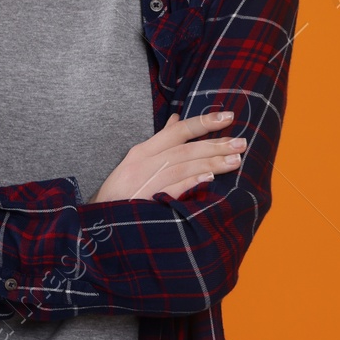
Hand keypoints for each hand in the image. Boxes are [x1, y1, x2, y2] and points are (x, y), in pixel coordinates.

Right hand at [88, 109, 244, 203]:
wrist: (97, 222)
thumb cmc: (119, 191)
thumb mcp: (135, 161)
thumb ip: (159, 141)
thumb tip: (176, 120)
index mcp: (142, 151)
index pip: (177, 131)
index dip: (203, 122)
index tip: (228, 117)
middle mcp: (143, 163)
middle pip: (185, 149)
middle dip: (215, 144)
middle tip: (242, 142)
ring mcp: (145, 182)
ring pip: (183, 166)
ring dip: (210, 162)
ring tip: (235, 160)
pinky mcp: (146, 202)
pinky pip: (171, 190)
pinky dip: (189, 182)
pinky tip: (208, 179)